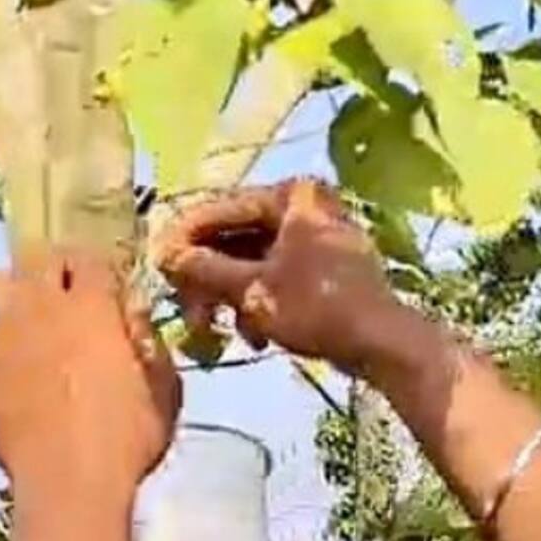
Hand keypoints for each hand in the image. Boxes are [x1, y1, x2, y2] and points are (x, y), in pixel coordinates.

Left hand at [0, 246, 180, 516]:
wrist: (68, 484)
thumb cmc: (128, 439)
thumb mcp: (164, 389)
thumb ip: (149, 341)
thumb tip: (131, 315)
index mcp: (92, 306)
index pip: (88, 257)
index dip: (99, 270)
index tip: (107, 290)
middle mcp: (41, 307)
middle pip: (38, 256)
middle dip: (55, 268)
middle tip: (68, 296)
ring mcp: (2, 334)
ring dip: (17, 290)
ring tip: (32, 317)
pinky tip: (14, 361)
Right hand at [153, 178, 423, 377]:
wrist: (383, 344)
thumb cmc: (317, 307)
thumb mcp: (252, 290)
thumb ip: (205, 269)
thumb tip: (164, 254)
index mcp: (290, 196)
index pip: (220, 209)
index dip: (184, 239)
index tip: (157, 267)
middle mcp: (305, 206)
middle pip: (235, 237)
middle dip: (208, 280)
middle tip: (189, 313)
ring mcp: (317, 237)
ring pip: (253, 261)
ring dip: (231, 298)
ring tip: (219, 333)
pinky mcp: (324, 268)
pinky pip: (276, 276)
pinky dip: (259, 303)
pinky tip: (256, 338)